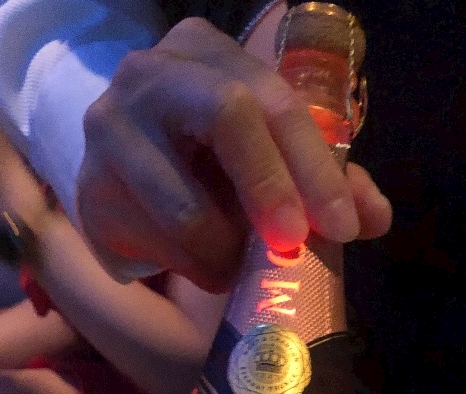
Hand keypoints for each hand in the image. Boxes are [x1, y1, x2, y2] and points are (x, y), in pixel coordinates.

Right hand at [77, 16, 391, 290]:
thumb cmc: (205, 160)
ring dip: (225, 249)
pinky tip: (204, 267)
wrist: (117, 174)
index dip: (313, 165)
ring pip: (183, 202)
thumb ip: (321, 178)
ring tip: (241, 269)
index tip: (344, 225)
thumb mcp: (264, 156)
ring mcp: (111, 128)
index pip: (273, 97)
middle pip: (228, 115)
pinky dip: (190, 266)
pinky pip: (153, 242)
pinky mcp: (90, 189)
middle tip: (293, 243)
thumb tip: (374, 216)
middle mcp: (153, 72)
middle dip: (270, 188)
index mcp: (208, 52)